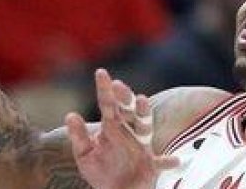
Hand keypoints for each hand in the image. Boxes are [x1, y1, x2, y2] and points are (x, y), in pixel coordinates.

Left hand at [66, 70, 178, 188]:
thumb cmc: (100, 172)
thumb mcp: (85, 156)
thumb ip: (79, 137)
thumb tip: (70, 115)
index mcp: (111, 128)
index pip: (108, 105)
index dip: (104, 89)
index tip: (101, 72)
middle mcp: (128, 132)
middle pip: (128, 110)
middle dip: (124, 97)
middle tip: (117, 85)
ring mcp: (141, 146)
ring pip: (144, 126)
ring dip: (144, 113)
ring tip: (142, 100)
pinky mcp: (151, 165)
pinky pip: (161, 162)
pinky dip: (168, 162)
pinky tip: (175, 161)